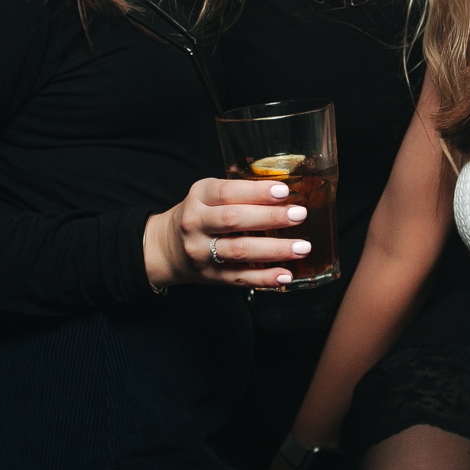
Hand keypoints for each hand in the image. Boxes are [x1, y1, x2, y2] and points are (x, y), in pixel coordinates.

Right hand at [144, 177, 310, 288]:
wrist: (167, 248)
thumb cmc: (199, 216)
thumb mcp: (208, 196)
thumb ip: (240, 194)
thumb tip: (286, 195)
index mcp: (199, 197)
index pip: (227, 192)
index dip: (257, 192)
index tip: (284, 191)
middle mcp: (196, 224)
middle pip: (234, 220)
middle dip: (270, 218)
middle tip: (299, 215)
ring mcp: (202, 252)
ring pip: (239, 251)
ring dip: (274, 249)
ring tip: (302, 247)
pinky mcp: (211, 276)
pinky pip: (241, 278)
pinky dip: (265, 278)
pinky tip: (286, 275)